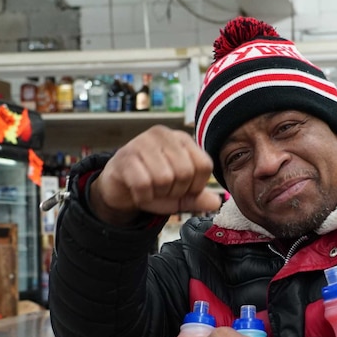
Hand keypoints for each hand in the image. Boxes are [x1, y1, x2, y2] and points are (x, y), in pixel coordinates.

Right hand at [89, 125, 221, 224]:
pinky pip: (143, 184)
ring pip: (164, 178)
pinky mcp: (124, 156)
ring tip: (151, 189)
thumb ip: (198, 197)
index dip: (196, 186)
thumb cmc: (154, 187)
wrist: (119, 189)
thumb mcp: (180, 195)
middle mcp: (163, 135)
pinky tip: (138, 192)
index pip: (204, 165)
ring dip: (158, 194)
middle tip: (163, 190)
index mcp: (182, 139)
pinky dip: (143, 196)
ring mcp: (142, 142)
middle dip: (176, 191)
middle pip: (185, 172)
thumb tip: (217, 202)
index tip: (183, 189)